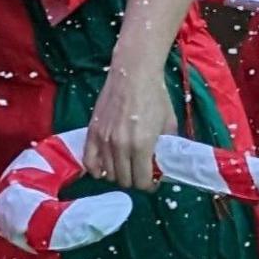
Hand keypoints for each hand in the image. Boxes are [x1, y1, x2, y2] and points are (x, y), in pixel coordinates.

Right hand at [82, 63, 175, 191]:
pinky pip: (89, 162)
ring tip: (125, 166)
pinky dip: (96, 169)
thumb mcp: (169, 124)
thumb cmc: (155, 96)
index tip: (152, 180)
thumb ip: (167, 148)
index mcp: (141, 146)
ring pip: (108, 174)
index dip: (149, 185)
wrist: (133, 73)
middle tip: (140, 172)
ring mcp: (103, 140)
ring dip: (118, 174)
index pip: (142, 182)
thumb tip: (165, 165)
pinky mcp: (92, 132)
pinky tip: (105, 167)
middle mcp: (120, 146)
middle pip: (124, 181)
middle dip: (134, 180)